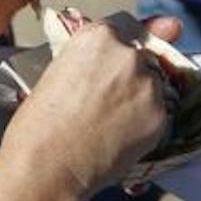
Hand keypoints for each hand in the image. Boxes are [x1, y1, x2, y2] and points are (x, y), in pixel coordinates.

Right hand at [5, 15, 184, 200]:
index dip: (118, 55)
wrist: (47, 166)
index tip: (113, 70)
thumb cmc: (41, 125)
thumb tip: (131, 45)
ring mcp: (147, 84)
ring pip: (154, 87)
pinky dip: (145, 126)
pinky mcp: (160, 115)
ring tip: (107, 125)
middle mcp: (128, 54)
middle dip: (130, 79)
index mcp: (98, 36)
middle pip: (143, 59)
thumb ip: (94, 58)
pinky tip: (119, 138)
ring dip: (140, 101)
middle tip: (103, 105)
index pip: (124, 33)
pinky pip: (159, 115)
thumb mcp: (59, 73)